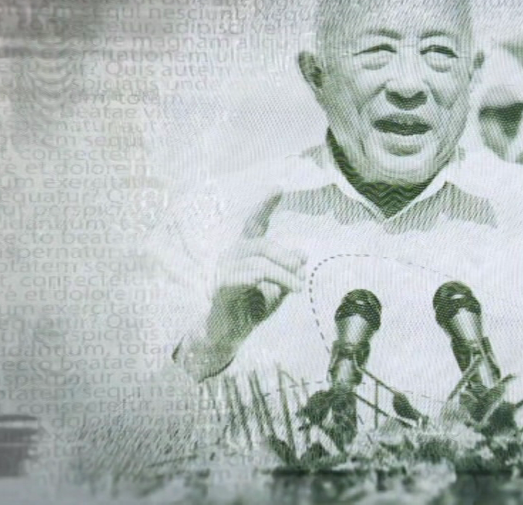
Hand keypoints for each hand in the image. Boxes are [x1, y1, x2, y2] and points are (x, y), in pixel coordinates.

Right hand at [206, 189, 306, 348]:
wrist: (231, 334)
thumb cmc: (252, 308)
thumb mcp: (278, 287)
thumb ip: (288, 270)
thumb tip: (302, 254)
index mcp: (246, 252)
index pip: (255, 224)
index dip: (265, 205)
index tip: (277, 187)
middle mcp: (233, 256)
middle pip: (263, 245)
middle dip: (286, 257)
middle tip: (302, 272)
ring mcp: (224, 271)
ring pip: (258, 263)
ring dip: (283, 275)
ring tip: (297, 288)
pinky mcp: (220, 288)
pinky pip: (240, 277)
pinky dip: (256, 279)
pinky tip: (263, 283)